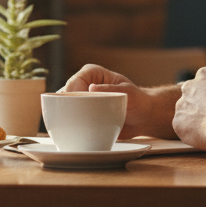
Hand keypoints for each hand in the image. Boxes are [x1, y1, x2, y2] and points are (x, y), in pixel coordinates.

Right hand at [61, 64, 180, 138]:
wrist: (142, 117)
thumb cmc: (138, 101)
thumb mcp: (128, 93)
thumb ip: (111, 90)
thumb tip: (90, 88)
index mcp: (92, 73)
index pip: (75, 81)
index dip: (72, 94)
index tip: (75, 107)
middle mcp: (82, 84)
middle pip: (64, 94)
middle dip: (64, 107)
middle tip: (70, 121)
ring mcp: (80, 100)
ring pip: (62, 106)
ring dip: (63, 117)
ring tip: (68, 128)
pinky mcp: (80, 114)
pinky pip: (68, 118)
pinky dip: (66, 125)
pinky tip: (67, 133)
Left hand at [171, 67, 205, 151]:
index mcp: (205, 75)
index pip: (203, 82)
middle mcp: (189, 86)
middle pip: (191, 96)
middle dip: (199, 105)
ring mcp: (181, 105)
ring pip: (185, 113)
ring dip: (194, 120)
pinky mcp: (177, 122)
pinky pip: (182, 128)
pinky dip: (191, 133)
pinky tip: (204, 137)